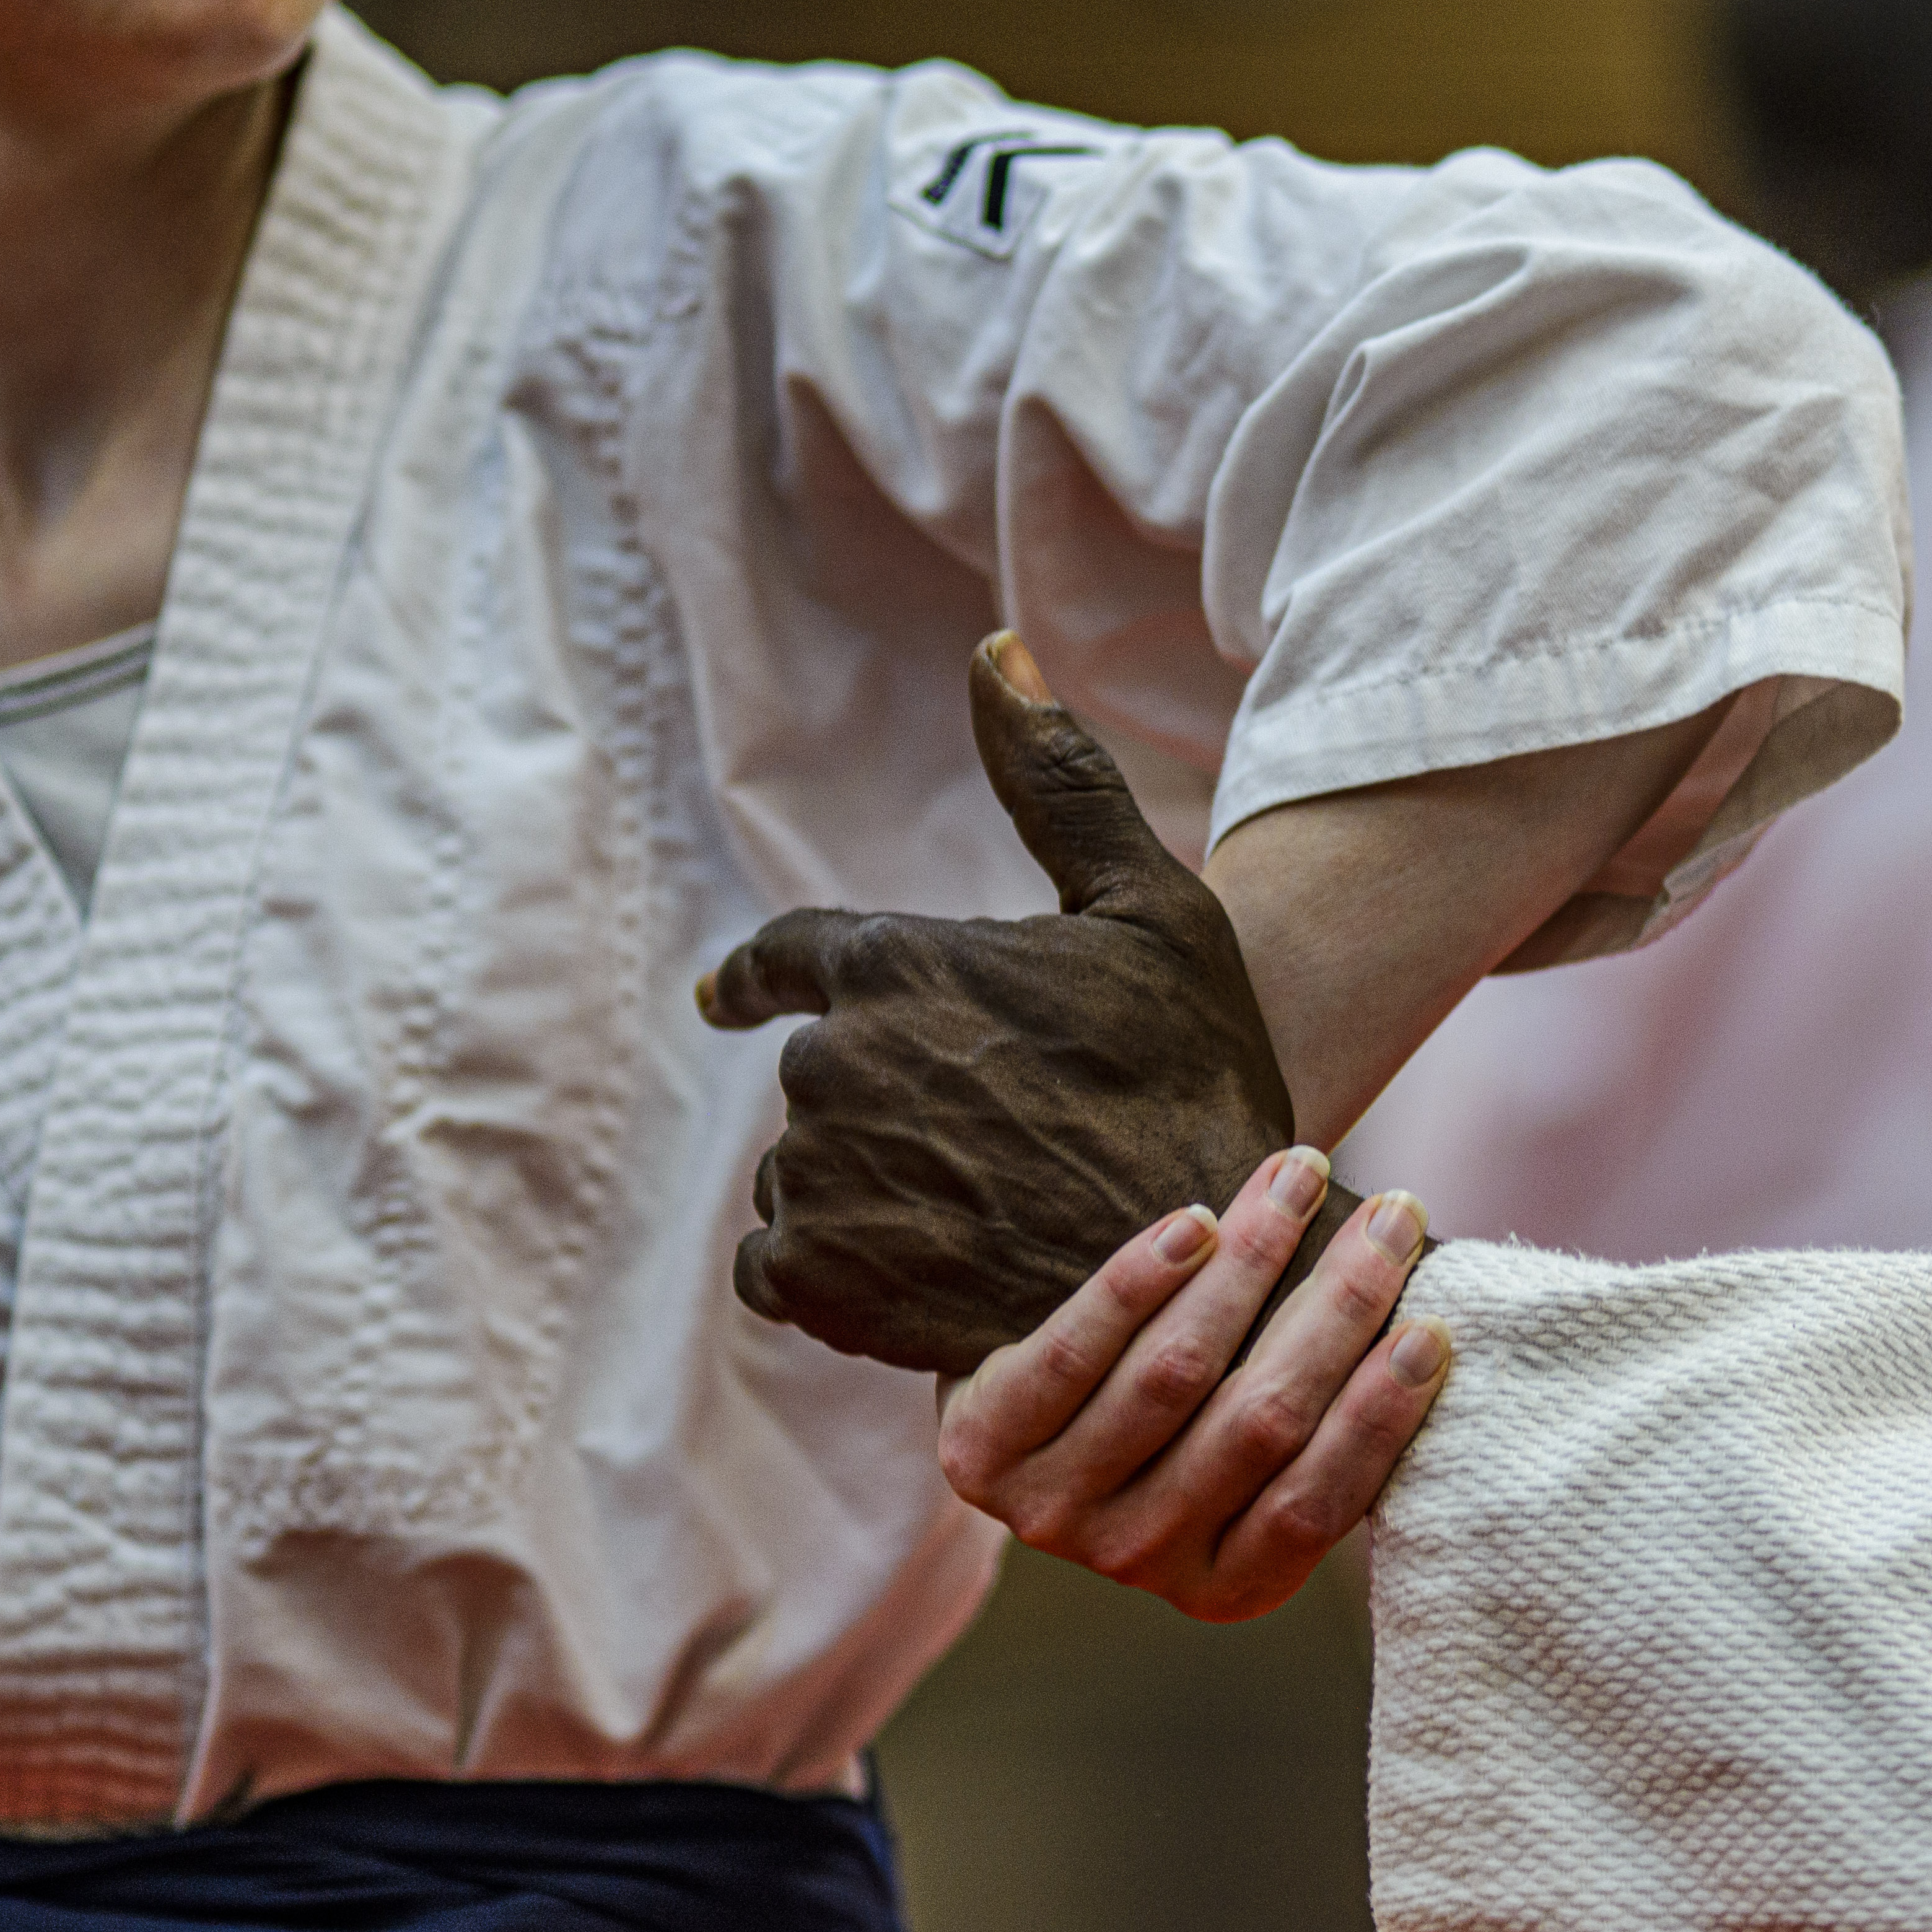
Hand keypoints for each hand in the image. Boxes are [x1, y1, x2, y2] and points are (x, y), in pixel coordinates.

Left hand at [699, 632, 1359, 1373]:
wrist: (1206, 1270)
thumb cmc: (1193, 1083)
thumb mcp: (1152, 910)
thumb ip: (1057, 780)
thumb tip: (994, 647)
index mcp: (899, 961)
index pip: (785, 958)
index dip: (760, 980)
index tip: (725, 1001)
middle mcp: (836, 1062)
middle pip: (822, 1073)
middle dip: (886, 1100)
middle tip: (983, 1144)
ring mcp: (820, 1177)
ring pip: (804, 1170)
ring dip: (864, 1185)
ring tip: (975, 1213)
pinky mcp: (818, 1283)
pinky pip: (777, 1265)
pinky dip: (831, 1268)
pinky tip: (916, 1271)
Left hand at [940, 1150, 1449, 1622]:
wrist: (1022, 1412)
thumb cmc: (1181, 1414)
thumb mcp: (1248, 1450)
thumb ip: (1321, 1422)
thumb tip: (1440, 1332)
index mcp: (1228, 1586)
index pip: (1316, 1503)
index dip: (1378, 1414)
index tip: (1432, 1323)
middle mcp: (1140, 1562)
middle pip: (1257, 1424)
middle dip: (1337, 1308)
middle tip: (1393, 1217)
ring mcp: (1053, 1516)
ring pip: (1176, 1376)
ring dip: (1253, 1263)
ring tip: (1302, 1177)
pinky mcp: (981, 1454)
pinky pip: (1073, 1356)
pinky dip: (1138, 1283)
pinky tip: (1192, 1222)